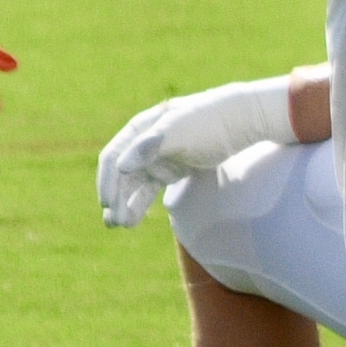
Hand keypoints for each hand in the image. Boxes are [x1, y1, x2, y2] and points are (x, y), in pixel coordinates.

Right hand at [95, 76, 291, 228]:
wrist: (238, 122)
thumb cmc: (207, 122)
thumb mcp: (179, 131)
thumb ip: (149, 147)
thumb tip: (121, 167)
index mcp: (139, 129)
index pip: (113, 157)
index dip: (107, 181)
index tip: (107, 203)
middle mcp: (142, 143)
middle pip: (121, 174)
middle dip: (116, 198)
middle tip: (113, 223)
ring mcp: (156, 158)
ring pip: (133, 185)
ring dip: (124, 204)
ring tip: (119, 225)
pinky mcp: (170, 170)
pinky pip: (148, 189)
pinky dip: (139, 203)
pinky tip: (132, 220)